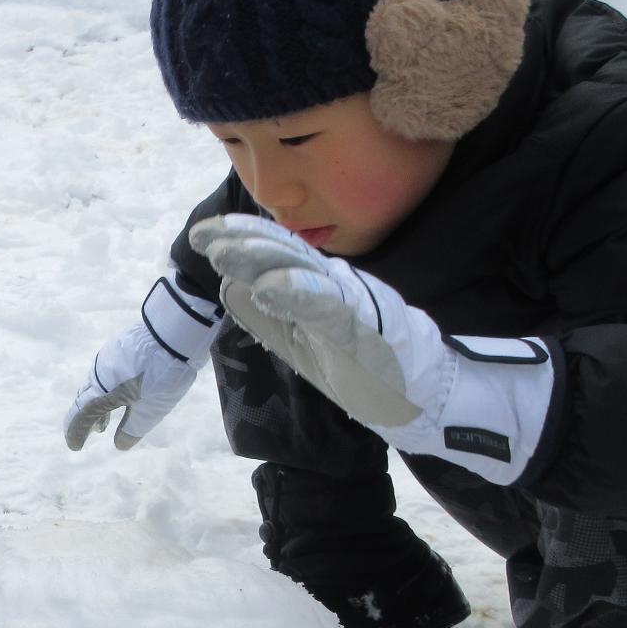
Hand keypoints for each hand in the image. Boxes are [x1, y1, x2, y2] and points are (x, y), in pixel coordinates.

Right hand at [64, 273, 218, 449]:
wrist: (174, 329)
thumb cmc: (162, 373)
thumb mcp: (152, 408)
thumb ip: (134, 428)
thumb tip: (120, 444)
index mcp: (103, 391)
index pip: (82, 415)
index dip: (76, 432)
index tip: (75, 446)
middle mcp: (99, 375)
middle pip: (83, 400)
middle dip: (84, 420)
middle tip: (89, 434)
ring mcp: (108, 359)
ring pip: (94, 387)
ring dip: (96, 406)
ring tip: (104, 421)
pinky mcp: (119, 349)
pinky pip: (103, 376)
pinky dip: (105, 392)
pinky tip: (119, 394)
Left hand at [191, 214, 559, 484]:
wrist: (425, 394)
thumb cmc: (365, 365)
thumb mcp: (308, 337)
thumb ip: (274, 312)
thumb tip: (233, 288)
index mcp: (320, 285)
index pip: (277, 252)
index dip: (241, 237)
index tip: (202, 233)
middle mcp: (335, 285)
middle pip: (285, 253)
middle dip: (242, 241)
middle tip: (203, 235)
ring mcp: (351, 304)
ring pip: (302, 272)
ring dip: (262, 260)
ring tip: (225, 254)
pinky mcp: (364, 332)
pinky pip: (327, 309)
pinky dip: (298, 296)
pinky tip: (269, 290)